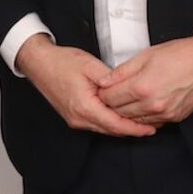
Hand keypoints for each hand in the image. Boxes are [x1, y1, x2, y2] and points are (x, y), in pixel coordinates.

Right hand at [16, 36, 155, 136]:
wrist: (39, 64)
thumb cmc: (62, 62)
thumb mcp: (90, 65)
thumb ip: (110, 78)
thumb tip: (127, 88)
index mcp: (84, 107)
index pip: (115, 124)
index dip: (135, 128)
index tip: (151, 128)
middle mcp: (79, 118)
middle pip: (111, 130)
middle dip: (132, 130)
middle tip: (153, 127)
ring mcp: (75, 119)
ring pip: (104, 129)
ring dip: (122, 128)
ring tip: (142, 124)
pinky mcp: (74, 116)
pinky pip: (97, 124)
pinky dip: (111, 123)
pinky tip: (122, 117)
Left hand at [96, 35, 192, 125]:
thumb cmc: (181, 54)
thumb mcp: (147, 55)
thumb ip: (122, 70)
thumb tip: (104, 80)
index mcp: (142, 86)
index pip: (109, 97)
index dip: (102, 92)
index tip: (103, 88)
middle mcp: (151, 104)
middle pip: (119, 112)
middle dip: (112, 103)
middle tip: (112, 94)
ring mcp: (164, 114)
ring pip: (133, 120)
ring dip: (126, 112)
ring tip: (126, 99)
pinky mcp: (174, 118)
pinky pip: (151, 123)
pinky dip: (143, 117)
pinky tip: (143, 106)